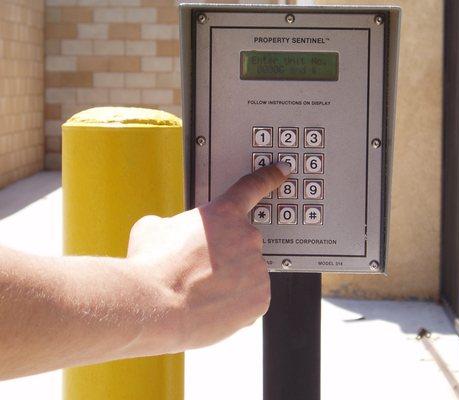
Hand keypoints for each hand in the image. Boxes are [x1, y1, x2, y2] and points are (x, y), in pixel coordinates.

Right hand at [125, 163, 290, 355]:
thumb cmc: (152, 267)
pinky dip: (237, 303)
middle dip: (226, 254)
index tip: (283, 171)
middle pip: (243, 243)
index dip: (270, 176)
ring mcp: (257, 267)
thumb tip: (169, 230)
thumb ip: (174, 222)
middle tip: (200, 269)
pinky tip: (214, 304)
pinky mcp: (261, 297)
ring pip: (248, 273)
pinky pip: (252, 298)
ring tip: (203, 290)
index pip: (253, 187)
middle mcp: (247, 237)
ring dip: (232, 280)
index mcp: (223, 213)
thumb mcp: (153, 228)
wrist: (155, 306)